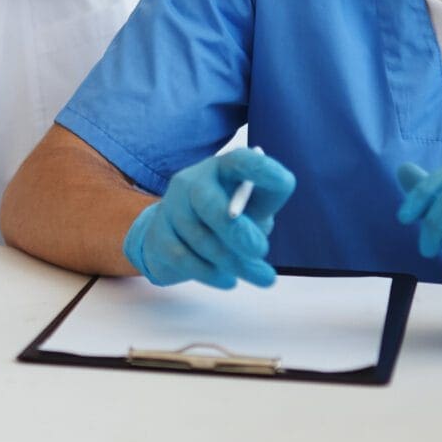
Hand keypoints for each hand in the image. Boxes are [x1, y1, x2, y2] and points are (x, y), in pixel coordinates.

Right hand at [122, 147, 294, 288]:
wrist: (179, 236)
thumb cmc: (228, 217)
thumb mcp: (253, 207)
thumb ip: (263, 209)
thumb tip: (256, 239)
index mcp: (223, 168)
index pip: (240, 160)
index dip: (260, 169)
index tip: (282, 181)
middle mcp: (193, 180)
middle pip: (207, 201)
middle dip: (235, 229)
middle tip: (261, 251)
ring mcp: (171, 206)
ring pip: (199, 237)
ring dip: (233, 262)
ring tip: (260, 276)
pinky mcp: (159, 233)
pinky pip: (182, 257)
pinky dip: (209, 273)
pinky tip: (228, 281)